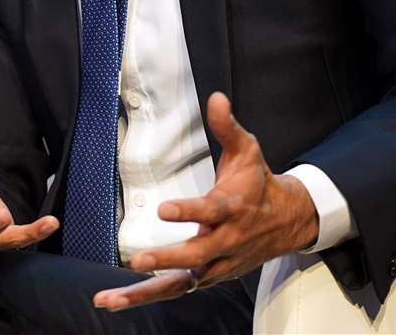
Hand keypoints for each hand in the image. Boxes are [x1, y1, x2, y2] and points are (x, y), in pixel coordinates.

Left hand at [93, 92, 318, 311]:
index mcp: (233, 208)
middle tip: (138, 260)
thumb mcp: (247, 150)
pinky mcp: (207, 276)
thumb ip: (227, 127)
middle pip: (196, 255)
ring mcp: (216, 264)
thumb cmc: (257, 183)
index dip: (189, 211)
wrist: (286, 222)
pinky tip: (117, 300)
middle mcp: (225, 241)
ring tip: (109, 298)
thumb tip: (216, 96)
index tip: (165, 210)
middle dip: (167, 259)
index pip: (211, 212)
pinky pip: (175, 289)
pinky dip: (146, 296)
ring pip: (181, 283)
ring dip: (145, 292)